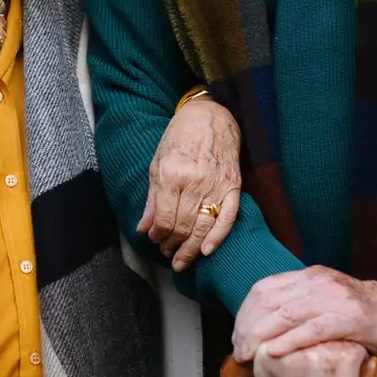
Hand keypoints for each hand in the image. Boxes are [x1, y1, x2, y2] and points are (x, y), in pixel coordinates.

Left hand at [138, 95, 241, 270]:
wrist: (211, 115)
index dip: (158, 236)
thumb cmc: (179, 137)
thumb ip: (152, 198)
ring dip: (191, 249)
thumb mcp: (157, 163)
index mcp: (172, 176)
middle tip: (167, 255)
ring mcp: (216, 186)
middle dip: (173, 246)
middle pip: (183, 227)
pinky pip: (228, 218)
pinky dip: (218, 237)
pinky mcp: (233, 186)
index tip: (154, 241)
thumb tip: (143, 228)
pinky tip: (207, 250)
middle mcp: (194, 183)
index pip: (165, 219)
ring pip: (203, 228)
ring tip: (182, 261)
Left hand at [234, 266, 376, 362]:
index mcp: (311, 276)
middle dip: (246, 327)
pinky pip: (314, 328)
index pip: (264, 289)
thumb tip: (270, 331)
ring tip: (247, 355)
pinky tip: (274, 352)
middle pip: (269, 300)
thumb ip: (304, 310)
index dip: (244, 313)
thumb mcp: (330, 305)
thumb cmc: (370, 316)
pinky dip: (290, 340)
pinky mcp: (353, 318)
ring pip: (286, 313)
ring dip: (260, 336)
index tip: (235, 337)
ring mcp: (336, 298)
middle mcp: (319, 281)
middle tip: (237, 351)